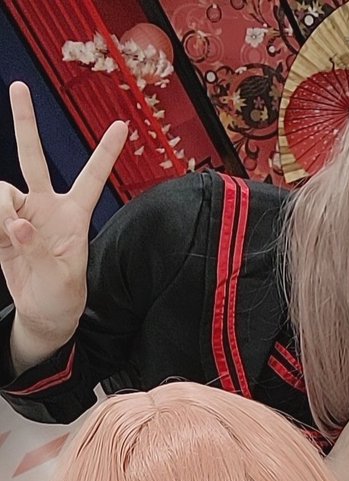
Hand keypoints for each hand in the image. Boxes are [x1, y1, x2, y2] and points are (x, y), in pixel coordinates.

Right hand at [0, 82, 126, 353]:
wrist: (43, 314)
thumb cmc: (62, 298)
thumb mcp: (60, 280)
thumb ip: (38, 251)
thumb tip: (18, 225)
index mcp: (74, 216)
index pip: (91, 178)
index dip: (105, 153)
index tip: (123, 125)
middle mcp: (47, 207)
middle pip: (33, 157)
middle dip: (25, 121)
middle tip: (18, 86)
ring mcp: (22, 214)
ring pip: (1, 190)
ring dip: (0, 210)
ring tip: (8, 236)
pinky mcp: (2, 227)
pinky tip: (1, 239)